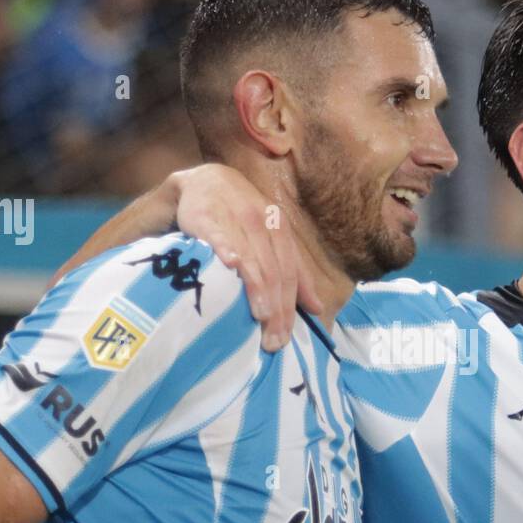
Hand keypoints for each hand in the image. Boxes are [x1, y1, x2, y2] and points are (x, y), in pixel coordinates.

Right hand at [168, 164, 320, 350]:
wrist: (206, 182)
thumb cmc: (241, 219)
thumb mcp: (272, 241)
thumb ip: (294, 273)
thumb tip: (317, 309)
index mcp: (280, 230)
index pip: (289, 273)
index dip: (290, 306)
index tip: (285, 338)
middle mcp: (262, 223)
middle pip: (273, 270)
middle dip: (275, 308)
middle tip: (271, 340)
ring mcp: (234, 217)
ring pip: (250, 257)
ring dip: (257, 288)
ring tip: (259, 316)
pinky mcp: (206, 216)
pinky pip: (218, 235)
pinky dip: (225, 249)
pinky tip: (230, 266)